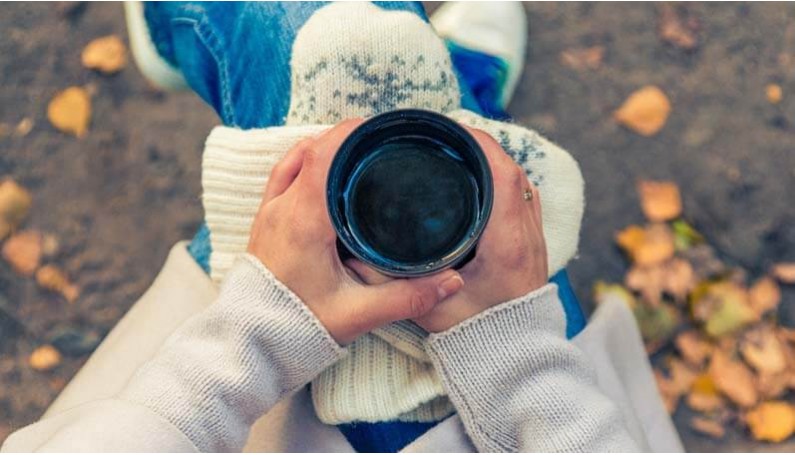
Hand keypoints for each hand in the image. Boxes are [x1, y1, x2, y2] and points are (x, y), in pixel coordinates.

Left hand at [247, 119, 464, 343]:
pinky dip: (303, 164)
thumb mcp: (357, 314)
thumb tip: (452, 280)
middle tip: (378, 138)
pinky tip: (324, 171)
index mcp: (304, 221)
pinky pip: (282, 177)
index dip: (349, 133)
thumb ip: (407, 297)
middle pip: (310, 150)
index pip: (322, 156)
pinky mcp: (263, 224)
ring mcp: (268, 214)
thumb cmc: (297, 328)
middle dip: (344, 138)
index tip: (378, 125)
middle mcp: (282, 209)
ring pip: (293, 160)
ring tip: (355, 149)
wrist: (251, 344)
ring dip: (322, 148)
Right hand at [348, 127, 547, 332]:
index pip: (502, 174)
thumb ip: (391, 284)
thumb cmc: (477, 334)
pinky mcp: (533, 245)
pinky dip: (503, 181)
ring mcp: (534, 238)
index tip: (449, 129)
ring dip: (493, 162)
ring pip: (520, 182)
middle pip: (511, 169)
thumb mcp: (427, 309)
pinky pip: (524, 198)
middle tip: (445, 137)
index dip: (478, 143)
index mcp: (506, 241)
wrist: (515, 357)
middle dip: (480, 145)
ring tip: (458, 152)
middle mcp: (526, 233)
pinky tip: (478, 182)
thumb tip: (354, 256)